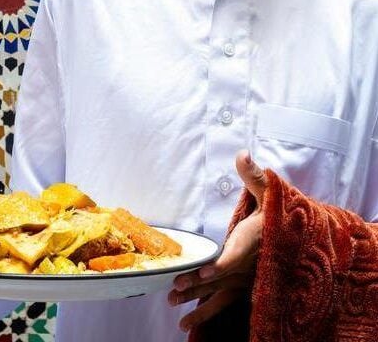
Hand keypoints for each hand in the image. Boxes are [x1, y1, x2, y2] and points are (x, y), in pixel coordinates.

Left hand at [168, 150, 267, 333]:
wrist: (302, 238)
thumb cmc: (281, 212)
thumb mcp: (270, 192)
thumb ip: (254, 176)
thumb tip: (242, 154)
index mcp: (254, 240)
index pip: (237, 255)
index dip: (223, 264)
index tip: (207, 270)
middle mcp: (251, 264)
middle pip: (223, 278)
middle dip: (199, 285)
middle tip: (175, 288)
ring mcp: (249, 279)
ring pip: (222, 294)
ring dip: (199, 305)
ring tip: (177, 312)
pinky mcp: (246, 287)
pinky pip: (225, 302)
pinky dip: (207, 313)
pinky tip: (188, 322)